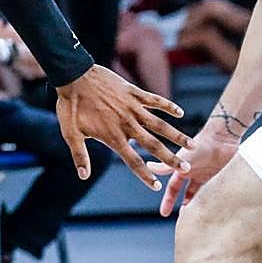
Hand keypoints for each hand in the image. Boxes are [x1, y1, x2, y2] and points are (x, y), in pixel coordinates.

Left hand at [55, 64, 191, 189]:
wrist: (73, 76)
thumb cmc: (69, 105)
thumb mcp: (70, 132)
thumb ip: (80, 154)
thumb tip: (83, 176)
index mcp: (112, 135)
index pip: (132, 160)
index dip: (144, 175)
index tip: (156, 187)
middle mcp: (126, 124)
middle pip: (153, 144)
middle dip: (170, 158)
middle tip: (186, 168)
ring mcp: (132, 107)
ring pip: (159, 124)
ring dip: (177, 135)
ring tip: (192, 145)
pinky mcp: (133, 92)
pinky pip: (155, 100)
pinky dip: (168, 106)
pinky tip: (180, 113)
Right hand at [147, 130, 238, 216]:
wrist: (223, 139)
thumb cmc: (200, 145)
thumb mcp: (181, 158)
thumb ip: (165, 166)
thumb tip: (147, 166)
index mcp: (181, 170)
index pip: (173, 189)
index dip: (168, 201)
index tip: (163, 213)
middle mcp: (193, 174)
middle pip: (186, 194)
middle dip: (182, 206)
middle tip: (182, 220)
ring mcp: (207, 176)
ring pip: (201, 195)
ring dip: (198, 205)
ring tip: (198, 217)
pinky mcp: (220, 177)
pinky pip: (215, 192)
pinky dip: (212, 200)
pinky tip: (213, 208)